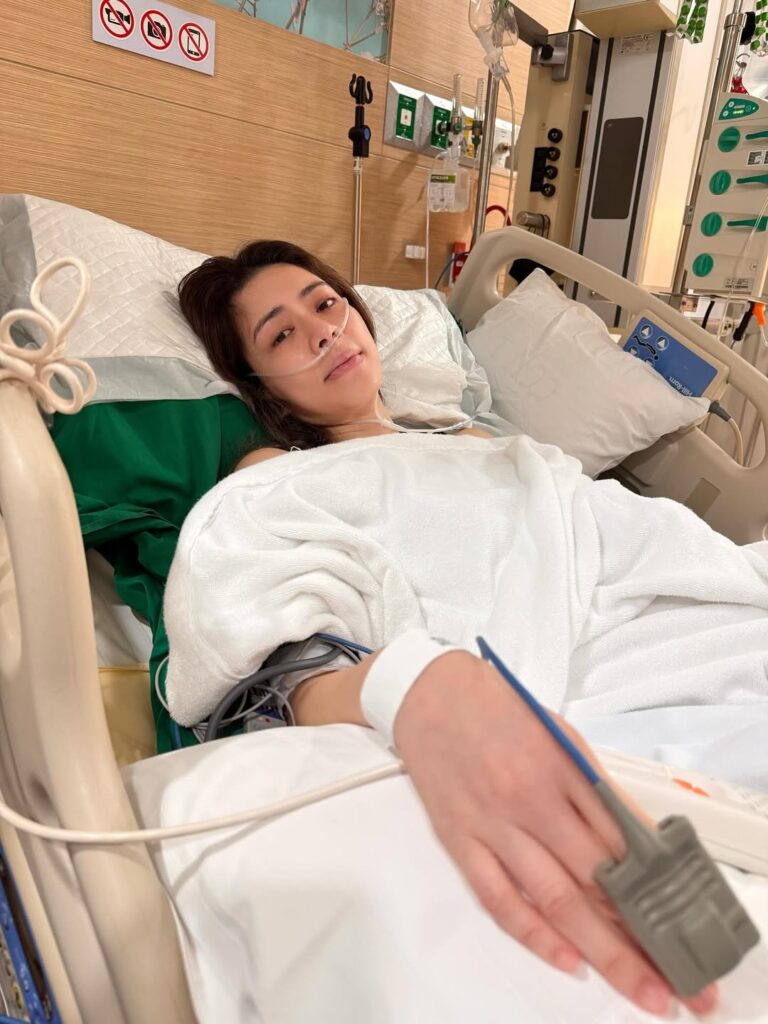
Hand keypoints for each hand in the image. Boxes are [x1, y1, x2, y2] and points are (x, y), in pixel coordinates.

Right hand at [393, 650, 717, 1016]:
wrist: (428, 692)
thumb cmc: (496, 706)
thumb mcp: (559, 732)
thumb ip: (595, 785)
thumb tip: (634, 835)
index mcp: (561, 766)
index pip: (621, 839)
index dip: (654, 887)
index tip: (676, 920)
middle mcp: (529, 797)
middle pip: (595, 879)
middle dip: (637, 933)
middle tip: (666, 972)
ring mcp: (492, 822)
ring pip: (553, 898)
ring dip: (598, 946)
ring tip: (631, 980)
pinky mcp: (460, 838)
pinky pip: (498, 897)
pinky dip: (534, 934)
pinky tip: (566, 958)